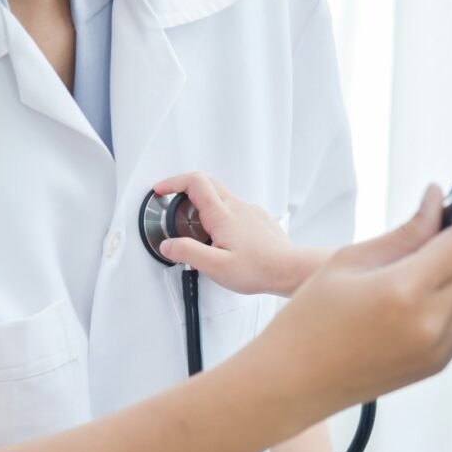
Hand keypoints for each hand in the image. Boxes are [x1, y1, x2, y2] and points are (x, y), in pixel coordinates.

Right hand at [152, 173, 321, 296]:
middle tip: (172, 202)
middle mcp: (237, 207)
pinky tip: (222, 236)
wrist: (290, 269)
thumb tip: (168, 244)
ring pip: (221, 195)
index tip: (160, 190)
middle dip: (185, 188)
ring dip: (203, 203)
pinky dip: (221, 214)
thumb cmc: (258, 268)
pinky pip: (235, 208)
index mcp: (222, 214)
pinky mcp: (258, 219)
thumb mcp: (216, 267)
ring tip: (196, 228)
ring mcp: (249, 210)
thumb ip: (188, 253)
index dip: (173, 182)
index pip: (194, 182)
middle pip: (207, 182)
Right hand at [254, 185, 451, 415]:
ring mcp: (438, 348)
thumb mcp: (350, 261)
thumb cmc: (309, 321)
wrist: (294, 382)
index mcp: (403, 291)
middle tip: (438, 232)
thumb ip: (405, 231)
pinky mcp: (438, 364)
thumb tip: (436, 201)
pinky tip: (425, 294)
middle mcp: (430, 323)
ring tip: (428, 264)